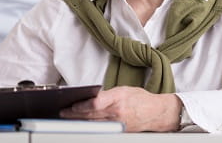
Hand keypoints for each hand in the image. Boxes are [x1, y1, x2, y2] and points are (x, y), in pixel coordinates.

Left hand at [60, 86, 181, 131]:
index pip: (95, 104)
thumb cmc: (141, 99)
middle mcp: (117, 112)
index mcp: (118, 98)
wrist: (157, 112)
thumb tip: (89, 97)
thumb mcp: (123, 90)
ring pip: (94, 123)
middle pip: (91, 115)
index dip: (81, 106)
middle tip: (63, 112)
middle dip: (75, 114)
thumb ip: (106, 95)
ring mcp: (118, 124)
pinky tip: (83, 124)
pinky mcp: (120, 132)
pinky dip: (91, 126)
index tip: (71, 104)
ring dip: (79, 121)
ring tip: (68, 117)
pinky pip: (102, 129)